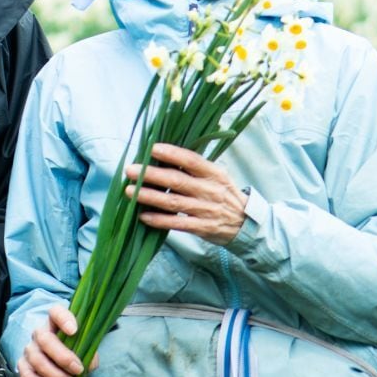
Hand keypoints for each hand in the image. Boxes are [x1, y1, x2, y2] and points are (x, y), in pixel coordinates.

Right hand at [17, 303, 98, 376]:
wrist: (60, 363)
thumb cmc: (74, 351)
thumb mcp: (85, 348)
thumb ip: (89, 353)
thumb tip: (89, 365)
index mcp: (56, 322)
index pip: (56, 312)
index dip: (63, 319)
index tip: (74, 331)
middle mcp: (40, 332)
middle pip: (44, 339)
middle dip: (62, 357)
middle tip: (78, 370)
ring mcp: (30, 349)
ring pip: (36, 359)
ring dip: (55, 375)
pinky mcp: (23, 365)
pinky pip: (27, 375)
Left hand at [124, 142, 247, 245]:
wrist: (247, 224)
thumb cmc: (224, 195)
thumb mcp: (218, 176)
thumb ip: (196, 168)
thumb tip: (164, 155)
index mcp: (214, 173)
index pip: (191, 160)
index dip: (172, 153)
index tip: (152, 148)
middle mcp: (210, 190)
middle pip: (177, 180)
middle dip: (151, 174)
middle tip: (130, 170)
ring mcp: (206, 210)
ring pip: (173, 202)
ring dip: (149, 197)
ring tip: (130, 191)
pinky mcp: (202, 228)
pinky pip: (177, 223)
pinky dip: (159, 220)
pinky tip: (143, 216)